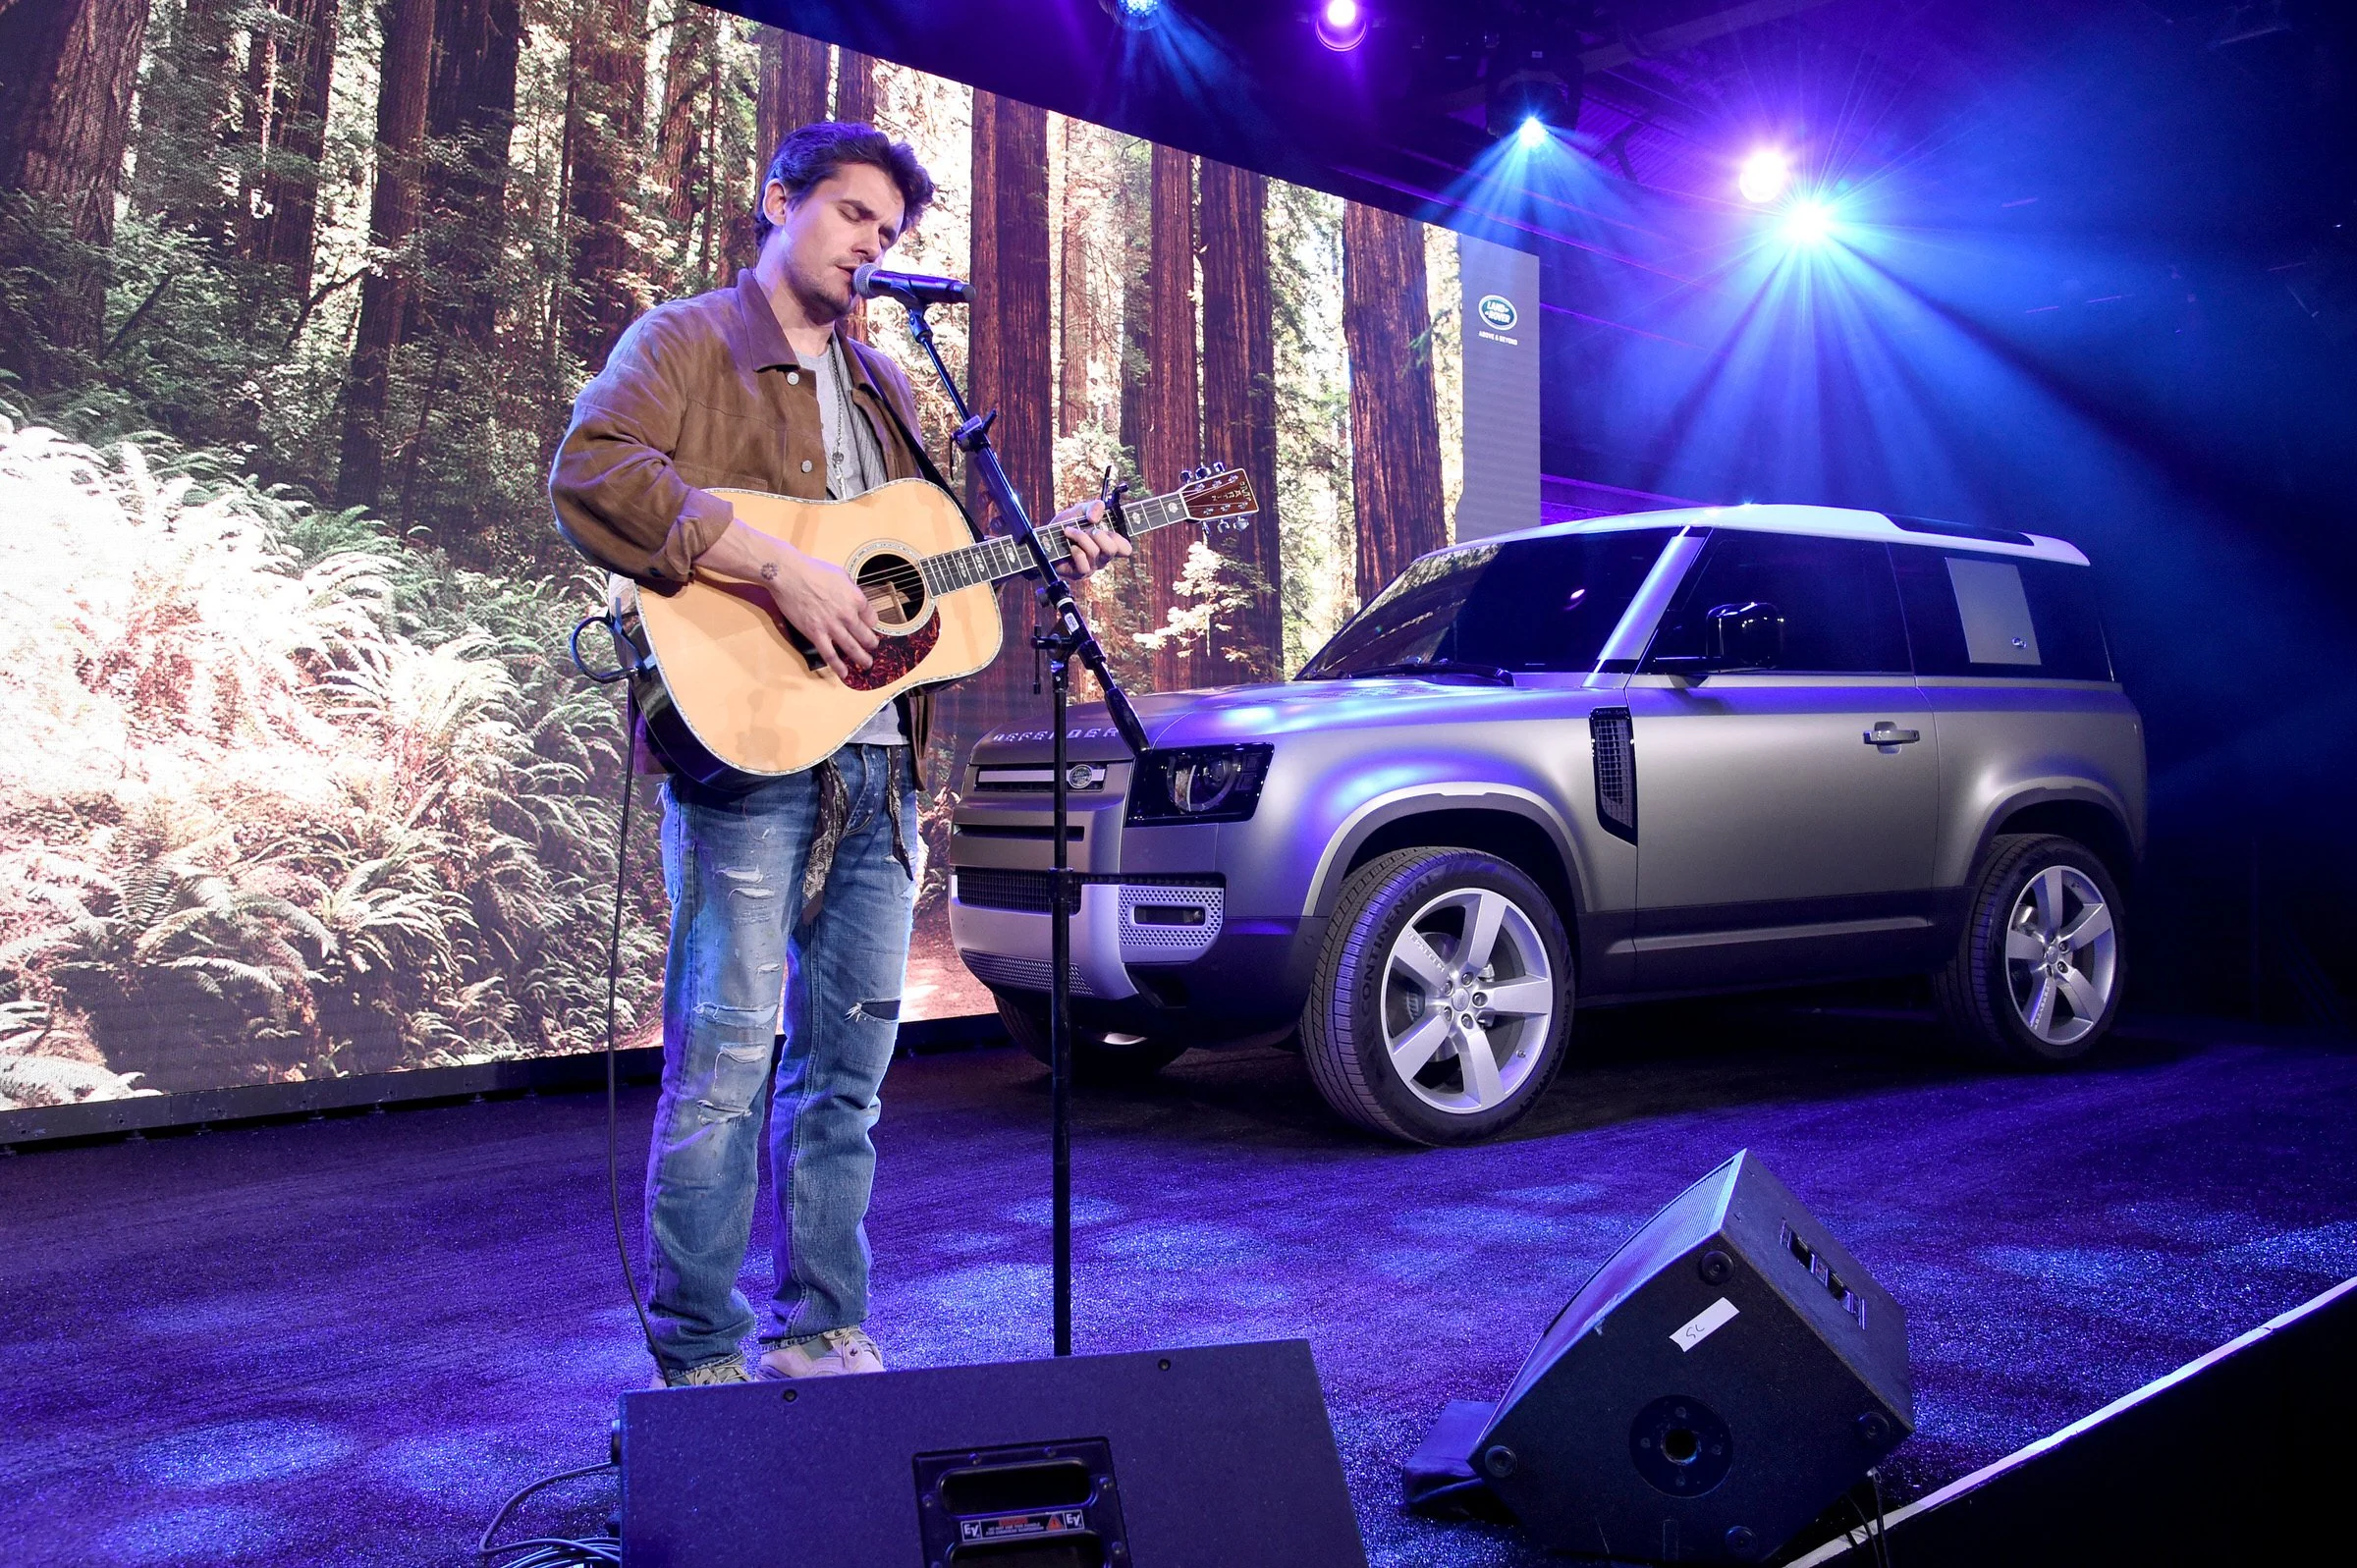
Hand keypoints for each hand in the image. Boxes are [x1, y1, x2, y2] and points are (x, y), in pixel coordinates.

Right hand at [760, 544, 879, 678]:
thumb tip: (854, 597)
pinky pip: (830, 654)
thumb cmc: (813, 570)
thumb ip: (851, 589)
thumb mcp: (841, 574)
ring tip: (867, 664)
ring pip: (852, 648)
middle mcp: (848, 614)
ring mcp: (832, 626)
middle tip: (873, 648)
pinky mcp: (816, 634)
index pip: (872, 617)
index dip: (872, 623)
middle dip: (871, 644)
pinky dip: (838, 666)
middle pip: (866, 635)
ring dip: (862, 658)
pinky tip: (844, 674)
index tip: (870, 627)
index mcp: (856, 598)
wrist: (789, 575)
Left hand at [1052, 499, 1132, 579]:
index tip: (1108, 530)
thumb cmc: (1066, 525)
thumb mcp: (1081, 510)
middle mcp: (1102, 557)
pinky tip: (1070, 548)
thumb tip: (1096, 518)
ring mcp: (1091, 567)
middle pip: (1111, 550)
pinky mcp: (1079, 574)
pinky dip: (1076, 552)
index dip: (1121, 541)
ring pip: (1095, 553)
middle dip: (1098, 535)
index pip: (1125, 549)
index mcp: (1107, 544)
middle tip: (1089, 529)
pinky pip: (1084, 565)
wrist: (1045, 538)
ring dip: (1081, 538)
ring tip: (1070, 531)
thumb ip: (1093, 507)